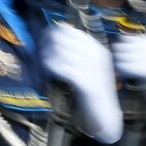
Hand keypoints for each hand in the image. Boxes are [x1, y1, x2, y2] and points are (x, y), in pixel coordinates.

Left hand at [39, 24, 122, 142]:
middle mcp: (98, 57)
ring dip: (48, 56)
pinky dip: (53, 68)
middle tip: (40, 54)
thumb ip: (74, 53)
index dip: (52, 34)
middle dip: (47, 44)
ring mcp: (95, 70)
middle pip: (64, 39)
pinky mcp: (89, 85)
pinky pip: (66, 69)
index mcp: (98, 50)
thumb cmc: (90, 91)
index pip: (70, 31)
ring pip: (63, 52)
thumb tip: (53, 39)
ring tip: (44, 64)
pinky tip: (49, 70)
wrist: (105, 114)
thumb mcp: (85, 67)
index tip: (42, 42)